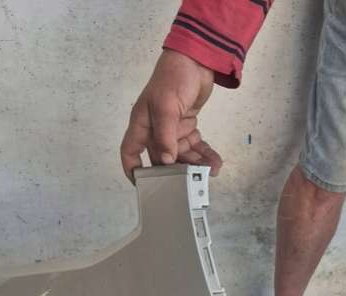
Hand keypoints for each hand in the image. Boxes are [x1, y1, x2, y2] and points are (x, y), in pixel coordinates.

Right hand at [121, 50, 222, 181]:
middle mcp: (155, 130)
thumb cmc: (174, 77)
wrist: (196, 59)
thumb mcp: (165, 105)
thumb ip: (165, 135)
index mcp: (142, 124)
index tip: (143, 186)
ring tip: (211, 170)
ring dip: (196, 164)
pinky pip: (195, 146)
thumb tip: (166, 160)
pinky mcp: (188, 126)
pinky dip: (205, 154)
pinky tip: (215, 161)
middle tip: (191, 182)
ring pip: (182, 155)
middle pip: (162, 160)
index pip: (130, 152)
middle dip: (177, 172)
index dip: (133, 170)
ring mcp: (172, 129)